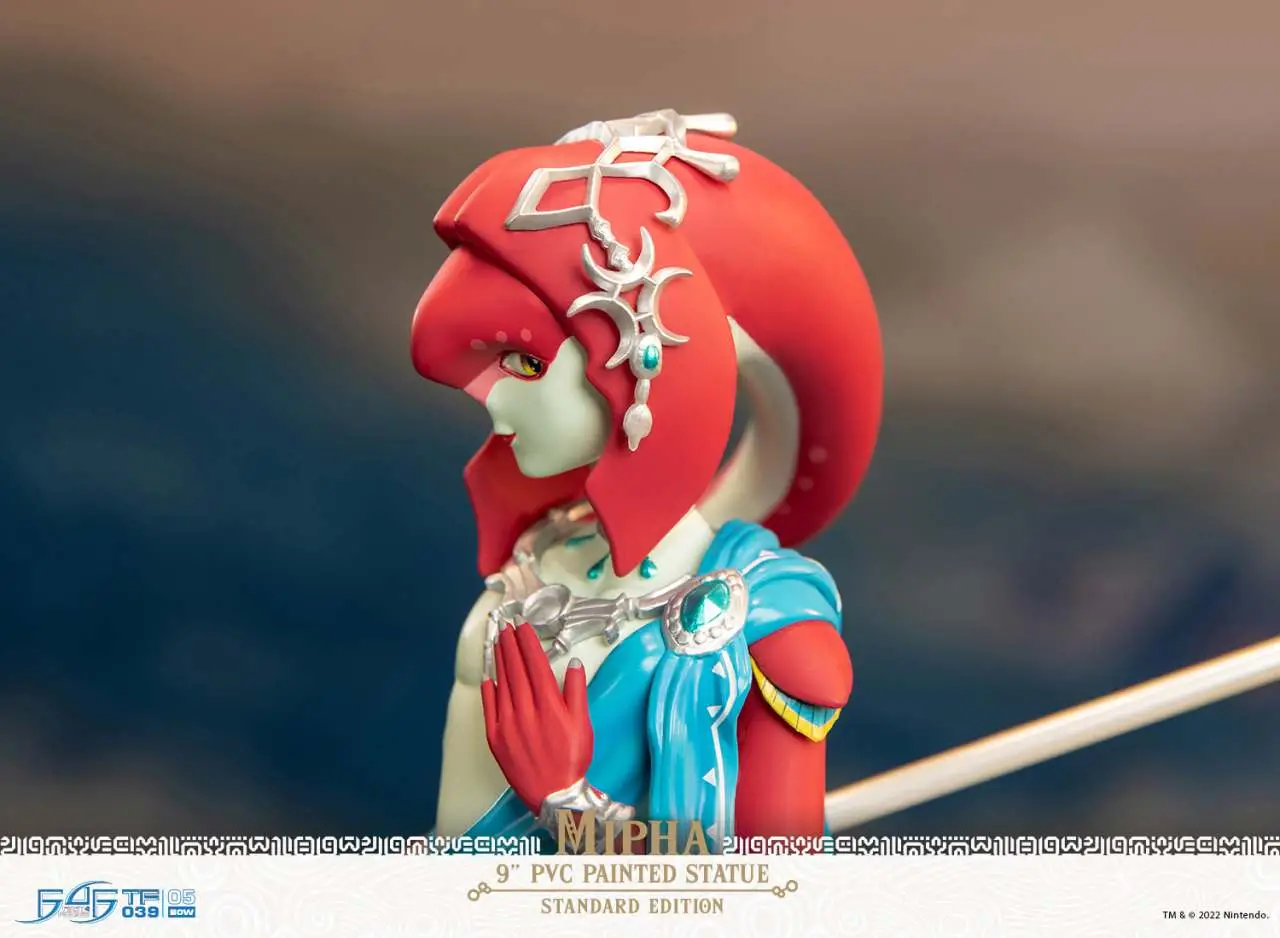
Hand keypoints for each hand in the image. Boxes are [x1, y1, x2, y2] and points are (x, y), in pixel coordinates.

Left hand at [481, 622, 592, 813]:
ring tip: (498, 643)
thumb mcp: (583, 725)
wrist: (554, 795)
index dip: (528, 643)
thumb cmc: (572, 760)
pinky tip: (488, 677)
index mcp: (548, 706)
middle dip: (511, 646)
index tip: (523, 627)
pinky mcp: (495, 739)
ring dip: (500, 661)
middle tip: (506, 627)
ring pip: (502, 685)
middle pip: (516, 670)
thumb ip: (576, 692)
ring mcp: (508, 725)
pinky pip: (489, 709)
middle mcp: (526, 711)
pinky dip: (488, 691)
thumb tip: (574, 664)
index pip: (535, 665)